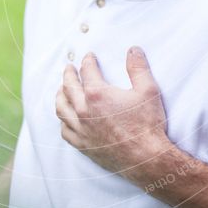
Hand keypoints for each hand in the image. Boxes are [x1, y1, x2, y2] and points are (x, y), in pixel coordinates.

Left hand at [55, 47, 168, 175]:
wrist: (146, 158)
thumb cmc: (148, 124)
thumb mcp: (148, 90)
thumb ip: (138, 68)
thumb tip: (133, 50)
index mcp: (97, 94)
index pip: (87, 71)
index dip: (88, 61)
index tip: (89, 57)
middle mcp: (84, 111)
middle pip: (68, 87)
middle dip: (68, 74)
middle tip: (69, 68)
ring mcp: (81, 129)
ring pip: (61, 109)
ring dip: (60, 96)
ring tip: (61, 90)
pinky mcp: (83, 145)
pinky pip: (65, 131)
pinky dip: (63, 121)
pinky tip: (66, 119)